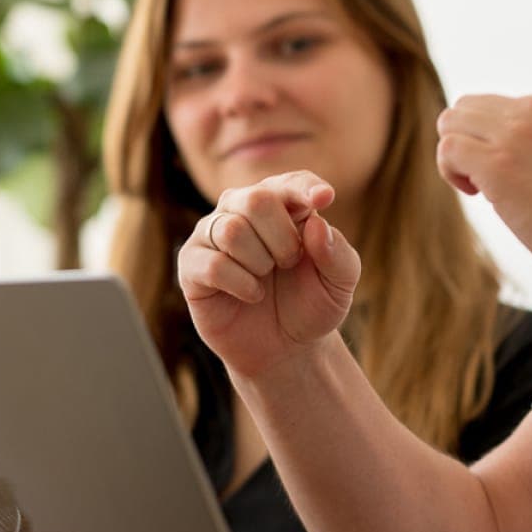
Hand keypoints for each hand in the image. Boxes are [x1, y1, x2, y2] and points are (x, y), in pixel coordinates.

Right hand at [178, 172, 361, 381]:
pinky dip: (241, 284)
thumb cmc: (310, 306)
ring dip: (260, 262)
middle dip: (282, 238)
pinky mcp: (192, 265)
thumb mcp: (340, 284)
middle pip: (256, 199)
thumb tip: (316, 224)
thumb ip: (338, 253)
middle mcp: (241, 211)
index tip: (324, 199)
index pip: (290, 182)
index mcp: (281, 205)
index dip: (304, 187)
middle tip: (289, 263)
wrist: (284, 349)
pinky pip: (213, 264)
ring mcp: (212, 236)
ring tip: (265, 278)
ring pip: (231, 229)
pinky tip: (251, 294)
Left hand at [436, 90, 531, 286]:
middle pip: (469, 107)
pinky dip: (451, 172)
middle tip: (490, 179)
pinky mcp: (498, 165)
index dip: (496, 138)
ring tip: (482, 188)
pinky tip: (477, 194)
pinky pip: (448, 150)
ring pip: (451, 122)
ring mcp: (517, 133)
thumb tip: (496, 143)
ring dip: (458, 156)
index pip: (501, 103)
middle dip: (470, 142)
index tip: (517, 169)